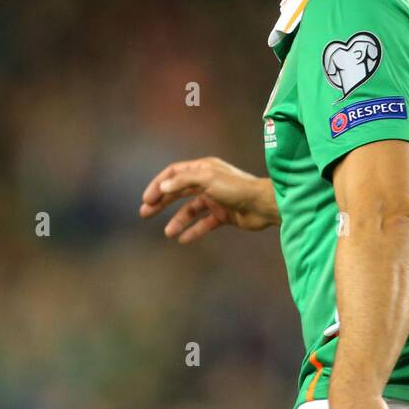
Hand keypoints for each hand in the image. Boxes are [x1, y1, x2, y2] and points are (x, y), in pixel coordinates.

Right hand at [139, 157, 277, 241]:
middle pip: (178, 191)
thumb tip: (163, 186)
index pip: (174, 173)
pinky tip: (184, 239)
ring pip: (190, 210)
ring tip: (168, 233)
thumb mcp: (208, 179)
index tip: (147, 199)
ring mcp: (216, 199)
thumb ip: (184, 181)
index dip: (158, 184)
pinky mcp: (224, 214)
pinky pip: (204, 223)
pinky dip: (194, 230)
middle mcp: (208, 182)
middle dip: (161, 202)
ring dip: (178, 220)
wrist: (264, 205)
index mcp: (203, 168)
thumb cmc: (238, 188)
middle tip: (145, 213)